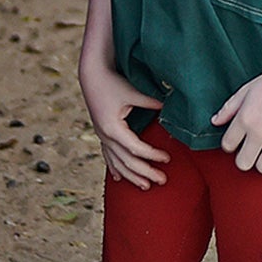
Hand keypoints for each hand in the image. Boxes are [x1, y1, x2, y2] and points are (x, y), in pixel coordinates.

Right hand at [80, 54, 167, 187]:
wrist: (91, 75)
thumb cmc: (112, 82)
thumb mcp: (132, 92)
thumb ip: (151, 103)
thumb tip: (170, 108)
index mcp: (113, 128)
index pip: (136, 149)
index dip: (153, 155)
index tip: (168, 158)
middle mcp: (105, 136)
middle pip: (127, 161)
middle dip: (145, 172)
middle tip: (163, 180)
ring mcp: (102, 137)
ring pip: (117, 163)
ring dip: (132, 176)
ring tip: (146, 186)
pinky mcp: (101, 134)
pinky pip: (108, 156)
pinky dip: (115, 168)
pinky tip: (119, 178)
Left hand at [210, 65, 261, 172]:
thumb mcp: (243, 92)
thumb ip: (228, 109)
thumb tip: (215, 122)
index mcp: (244, 119)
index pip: (228, 145)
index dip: (229, 144)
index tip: (235, 140)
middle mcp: (259, 132)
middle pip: (243, 163)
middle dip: (242, 158)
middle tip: (248, 150)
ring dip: (261, 162)